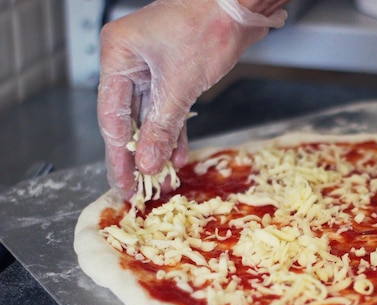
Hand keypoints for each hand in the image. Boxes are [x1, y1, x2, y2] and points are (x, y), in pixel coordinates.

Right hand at [97, 0, 285, 195]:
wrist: (239, 5)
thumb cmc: (207, 26)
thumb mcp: (180, 84)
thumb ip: (162, 127)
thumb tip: (147, 163)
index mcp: (118, 56)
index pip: (111, 115)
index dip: (118, 154)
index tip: (125, 182)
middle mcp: (131, 61)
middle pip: (128, 119)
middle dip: (138, 155)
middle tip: (139, 188)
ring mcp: (153, 67)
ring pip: (151, 117)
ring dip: (159, 148)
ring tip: (163, 179)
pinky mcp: (175, 73)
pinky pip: (170, 109)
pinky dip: (175, 132)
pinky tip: (179, 156)